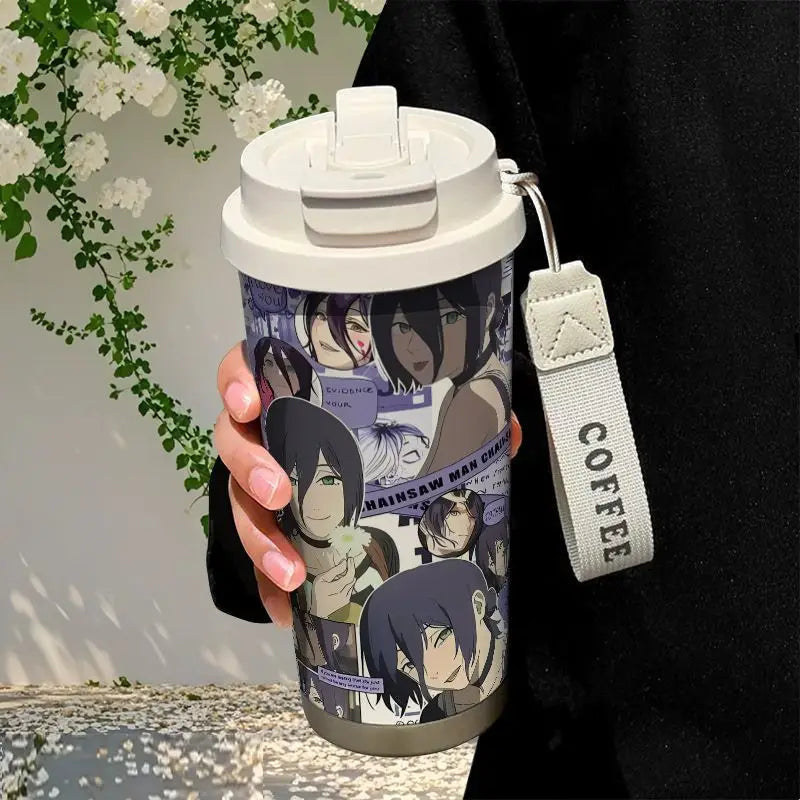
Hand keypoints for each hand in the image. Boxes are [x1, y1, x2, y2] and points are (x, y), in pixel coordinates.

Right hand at [215, 340, 523, 628]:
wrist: (381, 468)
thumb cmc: (389, 429)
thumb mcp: (423, 414)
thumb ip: (461, 416)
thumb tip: (507, 434)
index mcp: (293, 390)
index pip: (246, 371)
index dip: (236, 383)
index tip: (250, 402)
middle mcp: (268, 433)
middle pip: (234, 443)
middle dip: (250, 468)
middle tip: (280, 493)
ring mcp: (263, 481)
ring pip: (238, 503)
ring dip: (258, 537)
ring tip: (291, 568)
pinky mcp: (271, 528)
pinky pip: (255, 556)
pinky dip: (268, 584)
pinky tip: (289, 610)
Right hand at [309, 557, 357, 617]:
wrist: (319, 610)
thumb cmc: (318, 592)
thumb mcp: (321, 579)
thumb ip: (334, 571)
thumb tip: (344, 563)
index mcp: (332, 588)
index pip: (347, 576)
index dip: (350, 567)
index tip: (350, 559)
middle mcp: (340, 595)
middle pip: (351, 579)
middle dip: (351, 569)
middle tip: (350, 561)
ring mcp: (345, 599)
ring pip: (352, 583)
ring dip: (350, 575)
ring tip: (344, 571)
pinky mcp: (347, 601)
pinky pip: (350, 588)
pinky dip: (348, 582)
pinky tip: (342, 581)